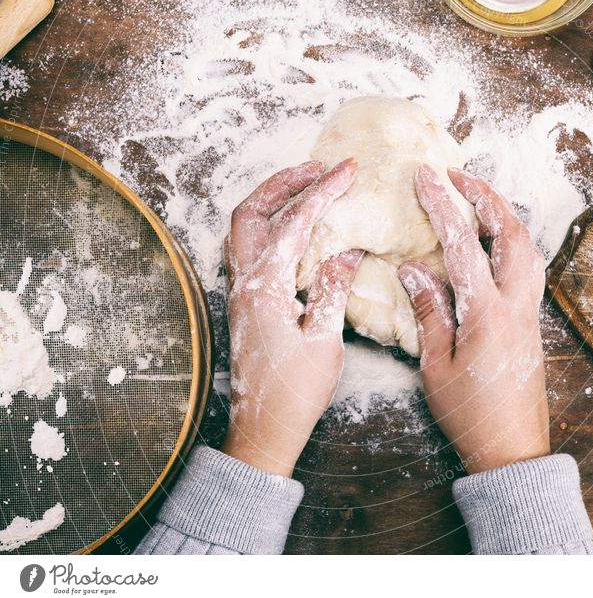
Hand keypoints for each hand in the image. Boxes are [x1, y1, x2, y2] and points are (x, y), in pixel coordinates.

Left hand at [221, 160, 362, 476]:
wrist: (263, 430)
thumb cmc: (294, 393)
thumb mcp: (323, 341)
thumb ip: (332, 289)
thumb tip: (345, 250)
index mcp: (265, 289)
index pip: (294, 225)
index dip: (321, 192)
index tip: (346, 169)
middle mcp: (244, 284)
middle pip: (250, 213)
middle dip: (282, 183)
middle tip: (315, 167)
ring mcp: (241, 293)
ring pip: (245, 230)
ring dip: (273, 202)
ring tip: (306, 188)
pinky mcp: (246, 304)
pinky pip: (252, 251)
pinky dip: (272, 228)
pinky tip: (297, 232)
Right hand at [398, 166, 548, 473]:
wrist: (512, 448)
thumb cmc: (469, 414)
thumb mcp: (437, 366)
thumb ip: (430, 312)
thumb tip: (414, 268)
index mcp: (488, 314)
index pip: (463, 245)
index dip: (443, 205)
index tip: (426, 176)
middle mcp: (517, 305)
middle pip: (512, 234)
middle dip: (487, 197)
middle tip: (458, 177)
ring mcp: (530, 313)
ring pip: (527, 248)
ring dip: (503, 217)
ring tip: (475, 202)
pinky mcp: (532, 322)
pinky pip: (528, 269)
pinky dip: (510, 243)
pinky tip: (491, 245)